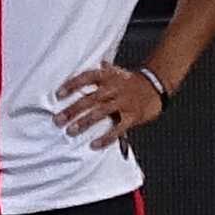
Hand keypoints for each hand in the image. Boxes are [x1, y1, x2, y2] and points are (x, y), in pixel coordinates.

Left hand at [52, 59, 166, 143]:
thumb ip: (96, 73)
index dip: (72, 85)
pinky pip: (118, 128)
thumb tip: (74, 69)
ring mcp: (124, 102)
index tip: (58, 95)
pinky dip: (106, 137)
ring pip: (101, 112)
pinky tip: (94, 144)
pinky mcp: (132, 116)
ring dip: (84, 122)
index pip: (87, 77)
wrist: (155, 87)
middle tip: (58, 119)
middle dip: (73, 109)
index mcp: (108, 75)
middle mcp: (114, 88)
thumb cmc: (130, 81)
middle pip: (91, 97)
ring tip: (71, 131)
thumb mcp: (114, 72)